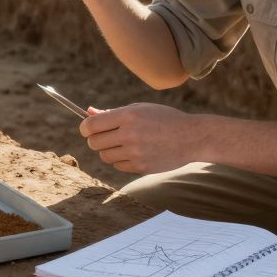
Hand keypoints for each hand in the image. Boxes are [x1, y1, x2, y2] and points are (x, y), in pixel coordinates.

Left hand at [78, 103, 201, 174]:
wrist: (191, 137)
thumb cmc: (164, 119)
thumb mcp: (140, 109)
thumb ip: (112, 113)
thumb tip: (88, 113)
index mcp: (128, 115)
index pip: (91, 125)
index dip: (85, 127)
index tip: (87, 129)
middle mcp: (129, 134)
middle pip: (94, 143)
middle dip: (96, 139)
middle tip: (106, 135)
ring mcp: (135, 153)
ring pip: (104, 156)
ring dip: (108, 150)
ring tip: (122, 143)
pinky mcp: (141, 167)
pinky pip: (118, 165)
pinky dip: (121, 160)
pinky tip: (134, 152)